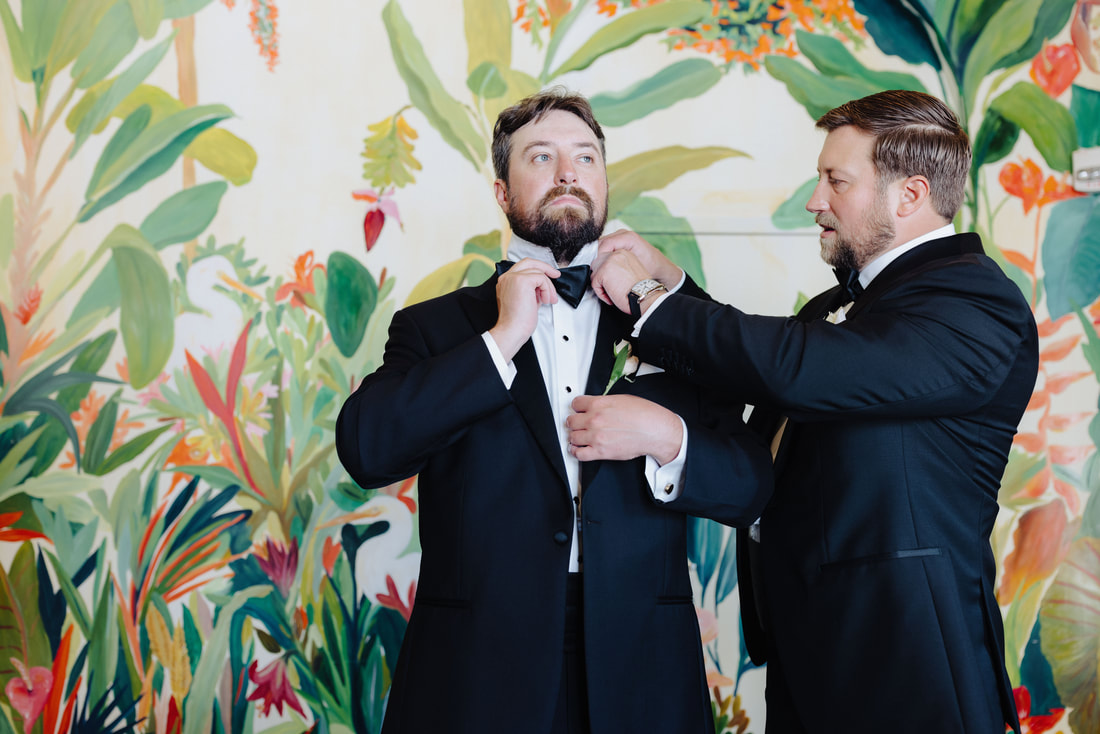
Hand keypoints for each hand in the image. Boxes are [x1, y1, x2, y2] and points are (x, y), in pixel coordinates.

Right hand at [488, 258, 559, 360]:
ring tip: (548, 300)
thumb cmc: (517, 322)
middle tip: (556, 275)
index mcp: (506, 282)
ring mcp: (513, 277)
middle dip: (545, 267)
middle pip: (529, 262)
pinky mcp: (522, 281)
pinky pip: (541, 278)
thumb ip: (531, 290)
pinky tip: (545, 300)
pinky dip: (547, 289)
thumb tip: (543, 287)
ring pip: (538, 272)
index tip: (549, 275)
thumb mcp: (525, 301)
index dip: (538, 269)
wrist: (512, 330)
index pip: (523, 267)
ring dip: (548, 287)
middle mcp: (507, 277)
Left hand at [567, 394, 682, 464]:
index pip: (575, 403)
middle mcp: (594, 420)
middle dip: (575, 422)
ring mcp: (596, 437)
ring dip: (575, 437)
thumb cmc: (644, 415)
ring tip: (579, 437)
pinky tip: (579, 449)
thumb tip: (595, 405)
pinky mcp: (600, 452)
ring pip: (572, 437)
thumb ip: (604, 402)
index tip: (579, 411)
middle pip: (571, 421)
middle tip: (578, 424)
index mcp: (599, 404)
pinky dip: (576, 452)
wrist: (655, 431)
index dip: (577, 408)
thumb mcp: (621, 399)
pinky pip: (578, 454)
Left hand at [590, 249, 650, 312]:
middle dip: (601, 277)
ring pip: (594, 273)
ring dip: (601, 285)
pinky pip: (594, 284)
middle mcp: (617, 254)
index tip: (612, 282)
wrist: (645, 296)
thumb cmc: (641, 290)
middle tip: (612, 288)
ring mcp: (609, 261)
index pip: (606, 258)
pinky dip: (601, 294)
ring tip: (613, 292)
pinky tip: (612, 297)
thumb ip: (618, 267)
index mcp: (624, 253)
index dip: (606, 272)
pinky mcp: (603, 272)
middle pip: (597, 263)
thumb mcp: (630, 272)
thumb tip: (606, 272)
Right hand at [598, 230, 681, 285]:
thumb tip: (601, 264)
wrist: (659, 268)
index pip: (604, 244)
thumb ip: (618, 263)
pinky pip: (607, 246)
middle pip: (602, 243)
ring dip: (601, 256)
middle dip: (598, 257)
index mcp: (628, 237)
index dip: (599, 257)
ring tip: (602, 269)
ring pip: (602, 245)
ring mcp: (621, 236)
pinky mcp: (620, 241)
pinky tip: (606, 265)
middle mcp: (624, 233)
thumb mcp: (634, 267)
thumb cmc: (650, 268)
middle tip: (598, 270)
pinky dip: (604, 255)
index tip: (598, 269)